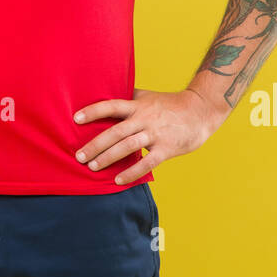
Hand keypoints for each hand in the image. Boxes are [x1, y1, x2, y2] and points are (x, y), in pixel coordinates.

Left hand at [73, 88, 221, 184]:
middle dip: (95, 144)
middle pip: (115, 131)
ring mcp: (156, 134)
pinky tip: (118, 181)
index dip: (93, 111)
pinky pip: (147, 163)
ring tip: (92, 167)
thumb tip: (103, 95)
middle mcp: (145, 118)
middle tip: (79, 156)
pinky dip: (131, 172)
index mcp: (138, 105)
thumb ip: (128, 98)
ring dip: (108, 157)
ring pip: (128, 146)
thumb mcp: (147, 96)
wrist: (200, 111)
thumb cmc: (169, 105)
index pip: (111, 105)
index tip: (75, 119)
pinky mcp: (167, 148)